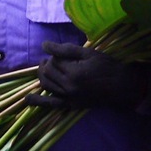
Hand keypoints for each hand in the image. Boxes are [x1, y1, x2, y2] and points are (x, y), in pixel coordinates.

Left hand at [25, 41, 144, 109]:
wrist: (121, 87)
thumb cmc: (107, 67)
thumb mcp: (88, 53)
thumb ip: (65, 49)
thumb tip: (44, 45)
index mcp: (73, 73)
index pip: (53, 60)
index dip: (54, 54)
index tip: (61, 52)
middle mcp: (68, 87)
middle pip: (47, 72)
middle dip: (47, 63)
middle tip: (54, 58)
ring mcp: (69, 98)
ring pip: (46, 84)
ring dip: (42, 74)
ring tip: (46, 67)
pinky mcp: (70, 105)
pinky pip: (51, 104)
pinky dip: (38, 101)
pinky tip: (28, 99)